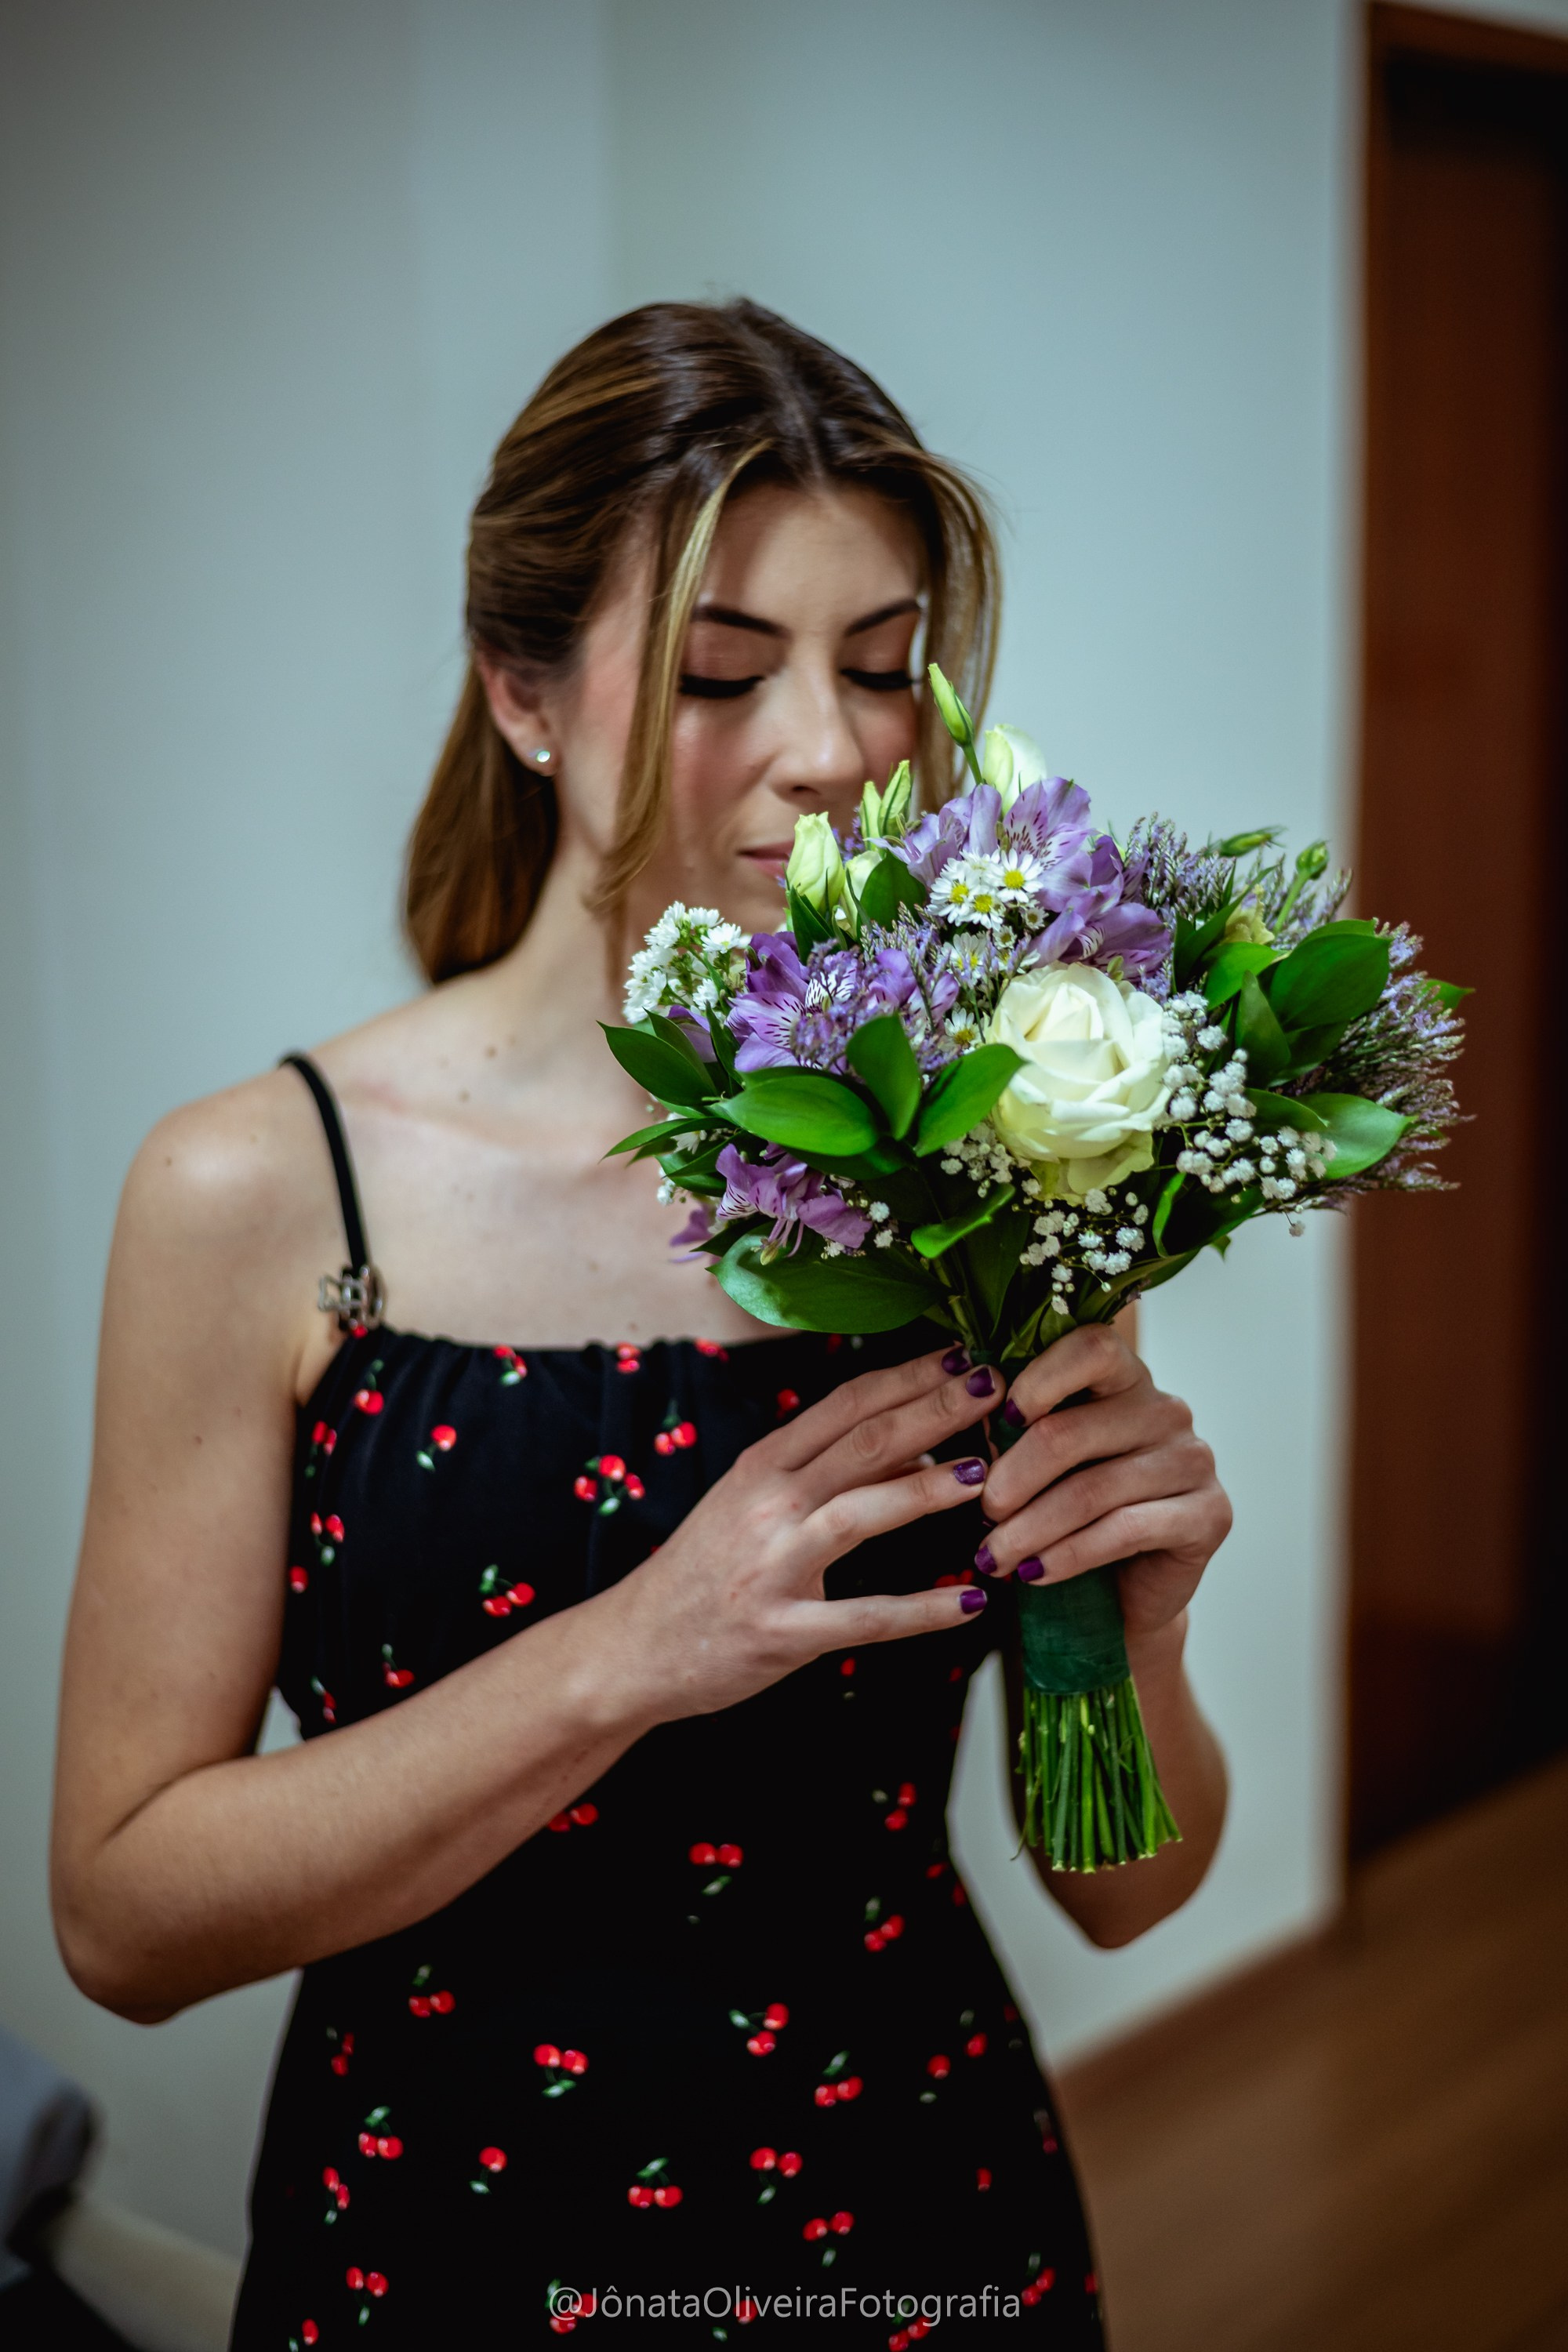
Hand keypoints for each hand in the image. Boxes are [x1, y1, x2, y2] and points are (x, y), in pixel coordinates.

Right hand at [611, 1346, 1004, 1722]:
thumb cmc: (704, 1571)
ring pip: (860, 1513)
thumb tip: (915, 1438)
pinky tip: (969, 1601)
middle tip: (995, 1388)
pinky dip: (920, 1609)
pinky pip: (864, 1617)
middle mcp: (767, 1504)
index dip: (909, 1376)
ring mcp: (772, 1566)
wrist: (634, 1648)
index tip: (964, 1355)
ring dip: (927, 1490)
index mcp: (762, 1465)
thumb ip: (826, 1470)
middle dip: (935, 1410)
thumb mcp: (752, 1502)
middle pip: (863, 1442)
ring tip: (986, 1476)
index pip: (846, 1404)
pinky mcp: (783, 1631)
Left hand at [972, 1325, 1231, 1643]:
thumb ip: (1019, 1430)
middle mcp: (1166, 1411)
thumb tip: (968, 1410)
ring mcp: (1193, 1461)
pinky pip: (1124, 1531)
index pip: (1091, 1347)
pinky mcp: (1210, 1515)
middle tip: (980, 1512)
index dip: (1039, 1377)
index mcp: (1126, 1379)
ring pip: (1091, 1490)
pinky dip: (1067, 1556)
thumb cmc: (1073, 1515)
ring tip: (992, 1557)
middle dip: (1011, 1478)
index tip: (998, 1418)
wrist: (1127, 1592)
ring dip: (1029, 1529)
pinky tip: (1033, 1572)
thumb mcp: (1044, 1465)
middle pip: (1072, 1431)